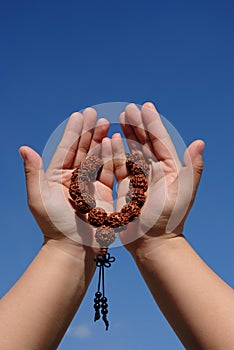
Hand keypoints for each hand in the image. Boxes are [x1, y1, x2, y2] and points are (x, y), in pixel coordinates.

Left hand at [19, 108, 113, 255]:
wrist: (74, 248)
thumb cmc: (54, 225)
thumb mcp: (39, 198)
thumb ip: (33, 173)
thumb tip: (23, 148)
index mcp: (57, 177)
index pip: (66, 150)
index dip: (73, 132)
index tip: (79, 115)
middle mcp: (73, 179)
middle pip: (82, 150)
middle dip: (88, 132)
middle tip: (95, 115)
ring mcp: (90, 186)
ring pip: (96, 158)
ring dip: (101, 141)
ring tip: (106, 124)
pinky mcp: (104, 194)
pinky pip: (108, 171)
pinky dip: (112, 157)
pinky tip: (115, 143)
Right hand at [112, 102, 203, 254]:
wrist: (151, 243)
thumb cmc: (169, 221)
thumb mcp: (183, 195)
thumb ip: (192, 170)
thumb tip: (200, 143)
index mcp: (170, 170)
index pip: (160, 141)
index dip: (153, 123)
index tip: (145, 106)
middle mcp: (154, 171)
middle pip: (144, 143)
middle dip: (137, 125)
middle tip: (129, 109)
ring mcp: (138, 178)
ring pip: (131, 151)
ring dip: (125, 135)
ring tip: (118, 119)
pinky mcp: (125, 187)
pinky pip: (118, 166)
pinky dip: (113, 153)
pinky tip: (109, 141)